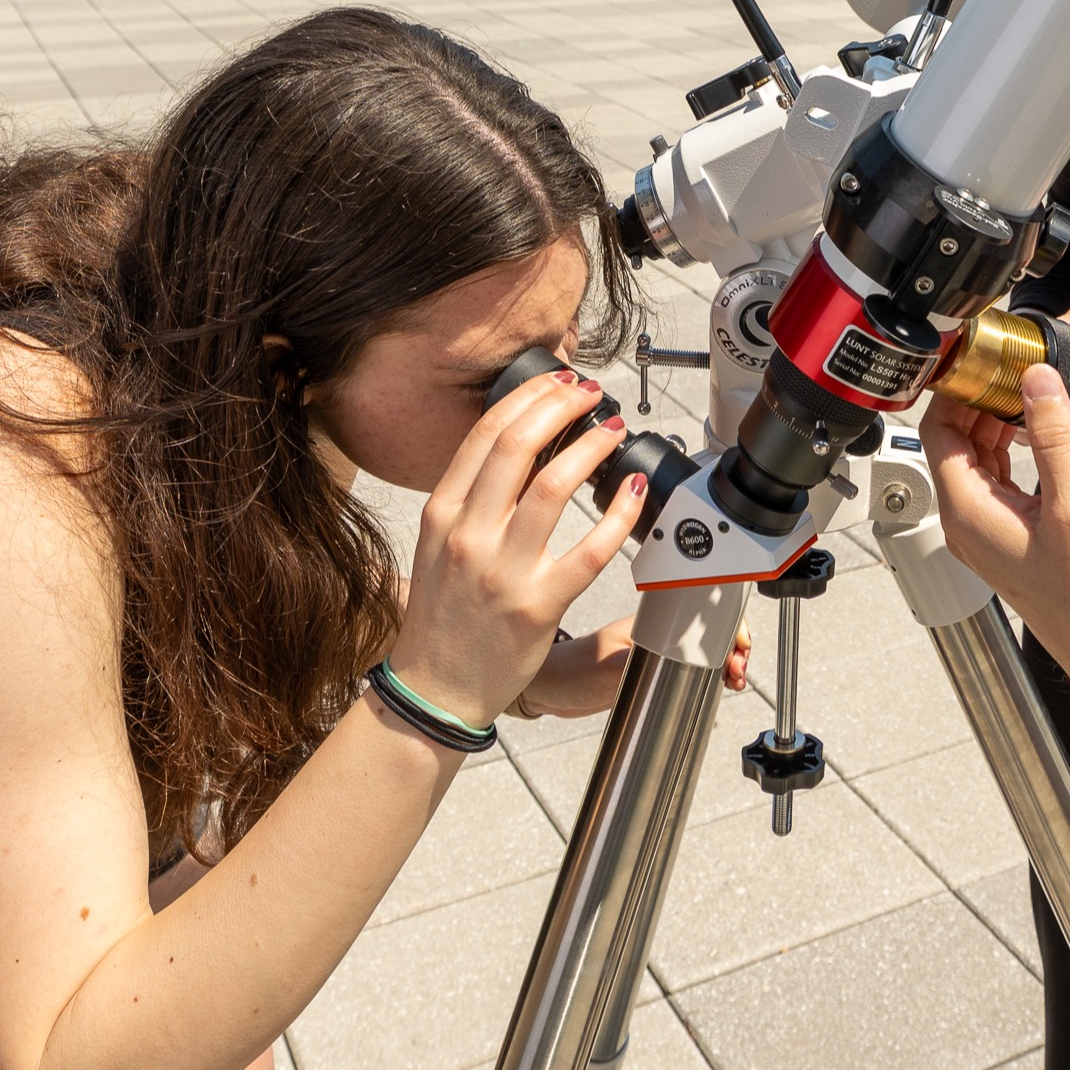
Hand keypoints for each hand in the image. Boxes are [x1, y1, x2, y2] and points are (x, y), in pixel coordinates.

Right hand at [386, 369, 646, 725]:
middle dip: (563, 406)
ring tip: (614, 431)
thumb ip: (471, 499)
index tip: (559, 382)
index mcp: (442, 513)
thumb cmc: (443, 618)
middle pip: (518, 445)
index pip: (486, 434)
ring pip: (554, 486)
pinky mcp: (538, 606)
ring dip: (592, 447)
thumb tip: (523, 446)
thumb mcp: (439, 545)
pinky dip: (619, 515)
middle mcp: (469, 534)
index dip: (530, 397)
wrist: (435, 687)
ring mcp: (503, 570)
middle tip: (592, 394)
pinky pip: (590, 551)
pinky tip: (634, 495)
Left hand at [514, 616, 754, 717]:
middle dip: (735, 644)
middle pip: (712, 626)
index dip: (728, 626)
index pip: (702, 609)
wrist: (551, 689)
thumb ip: (639, 664)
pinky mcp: (659, 666)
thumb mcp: (608, 672)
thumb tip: (673, 661)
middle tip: (739, 669)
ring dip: (728, 659)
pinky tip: (721, 683)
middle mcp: (661, 628)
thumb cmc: (570, 672)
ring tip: (734, 678)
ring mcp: (662, 646)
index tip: (738, 647)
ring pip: (708, 645)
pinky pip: (697, 662)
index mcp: (651, 618)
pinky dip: (715, 671)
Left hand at [922, 363, 1069, 688]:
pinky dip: (1016, 453)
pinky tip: (1044, 437)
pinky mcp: (1015, 539)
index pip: (938, 431)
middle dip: (981, 402)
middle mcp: (969, 524)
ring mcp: (990, 534)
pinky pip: (1002, 483)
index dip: (958, 390)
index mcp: (968, 513)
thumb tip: (1035, 382)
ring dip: (999, 426)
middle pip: (955, 444)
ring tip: (1031, 394)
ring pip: (979, 463)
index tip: (985, 361)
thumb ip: (1052, 437)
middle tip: (1015, 369)